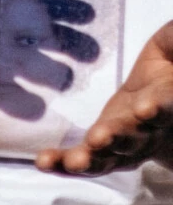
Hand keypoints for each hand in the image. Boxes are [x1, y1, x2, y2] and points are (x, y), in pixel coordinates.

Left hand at [41, 19, 172, 175]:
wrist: (165, 85)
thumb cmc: (170, 61)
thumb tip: (171, 39)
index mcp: (172, 103)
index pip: (169, 106)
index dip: (160, 108)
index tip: (146, 108)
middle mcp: (153, 129)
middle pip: (138, 136)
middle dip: (119, 138)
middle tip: (100, 139)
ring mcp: (126, 142)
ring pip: (110, 155)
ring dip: (91, 158)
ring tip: (74, 161)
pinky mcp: (103, 147)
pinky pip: (85, 159)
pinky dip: (64, 164)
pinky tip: (44, 162)